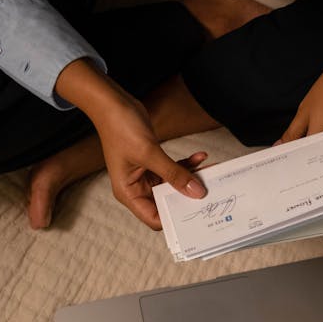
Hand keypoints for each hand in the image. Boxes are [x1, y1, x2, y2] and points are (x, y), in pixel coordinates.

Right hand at [93, 98, 207, 228]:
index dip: (173, 218)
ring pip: (173, 185)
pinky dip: (186, 164)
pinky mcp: (153, 163)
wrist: (113, 102)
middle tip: (208, 193)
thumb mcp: (149, 153)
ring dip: (190, 178)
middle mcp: (136, 188)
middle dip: (186, 197)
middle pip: (166, 202)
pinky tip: (200, 157)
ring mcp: (145, 175)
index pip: (154, 218)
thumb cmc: (119, 127)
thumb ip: (173, 173)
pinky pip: (173, 169)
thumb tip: (195, 191)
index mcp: (128, 193)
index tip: (195, 213)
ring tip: (209, 172)